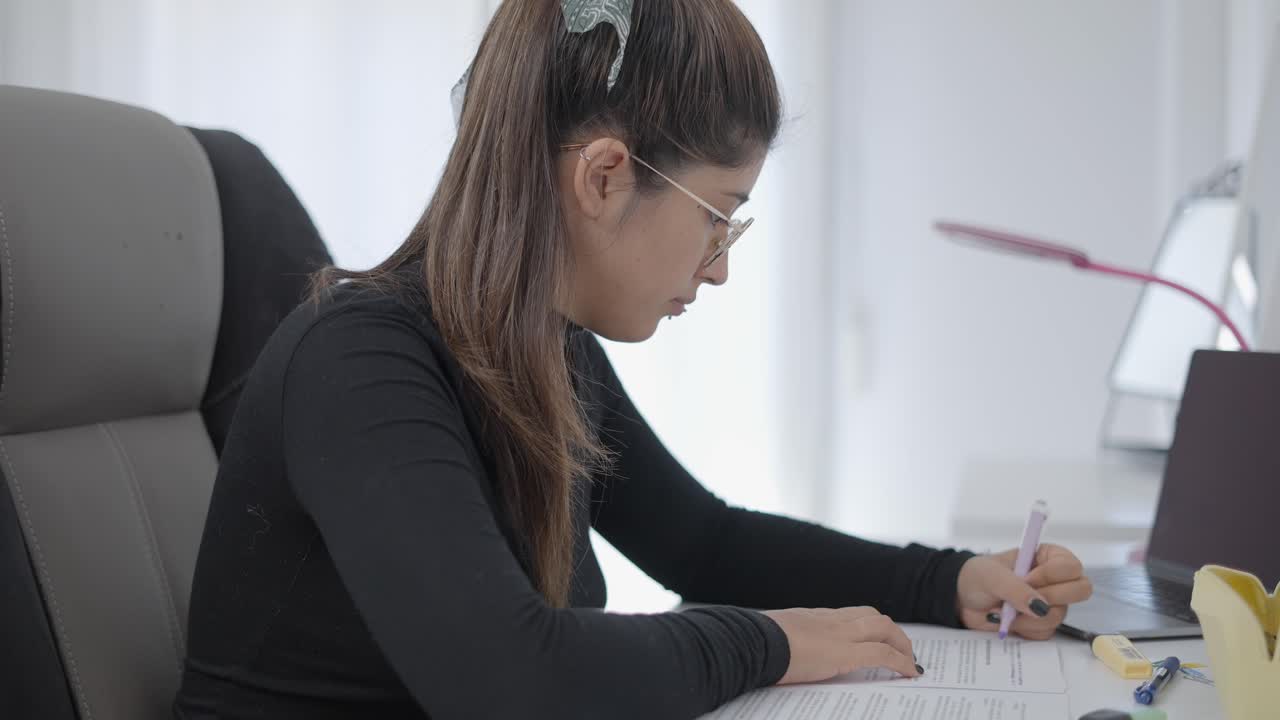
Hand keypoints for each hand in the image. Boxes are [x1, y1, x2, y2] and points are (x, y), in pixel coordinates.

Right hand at [761, 607, 921, 684]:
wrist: (751, 641)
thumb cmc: (753, 641)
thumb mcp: (771, 636)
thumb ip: (784, 640)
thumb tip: (777, 652)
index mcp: (812, 616)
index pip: (849, 615)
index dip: (868, 626)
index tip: (875, 638)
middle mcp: (830, 619)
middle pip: (872, 616)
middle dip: (891, 632)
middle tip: (901, 650)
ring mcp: (839, 633)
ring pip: (883, 628)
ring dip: (901, 644)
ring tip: (909, 663)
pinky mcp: (844, 653)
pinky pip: (882, 654)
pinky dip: (900, 662)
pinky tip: (909, 673)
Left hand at [955, 544, 1092, 639]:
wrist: (962, 600)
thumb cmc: (977, 577)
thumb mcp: (991, 576)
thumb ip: (1015, 588)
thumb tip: (1040, 607)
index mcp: (1047, 557)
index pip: (1071, 566)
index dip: (1052, 575)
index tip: (1027, 578)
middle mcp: (1055, 580)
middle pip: (1081, 590)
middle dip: (1050, 597)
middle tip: (1022, 598)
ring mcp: (1051, 603)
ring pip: (1060, 615)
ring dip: (1028, 616)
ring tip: (1005, 609)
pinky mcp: (1041, 624)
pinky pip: (1045, 633)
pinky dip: (1023, 629)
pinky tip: (1008, 620)